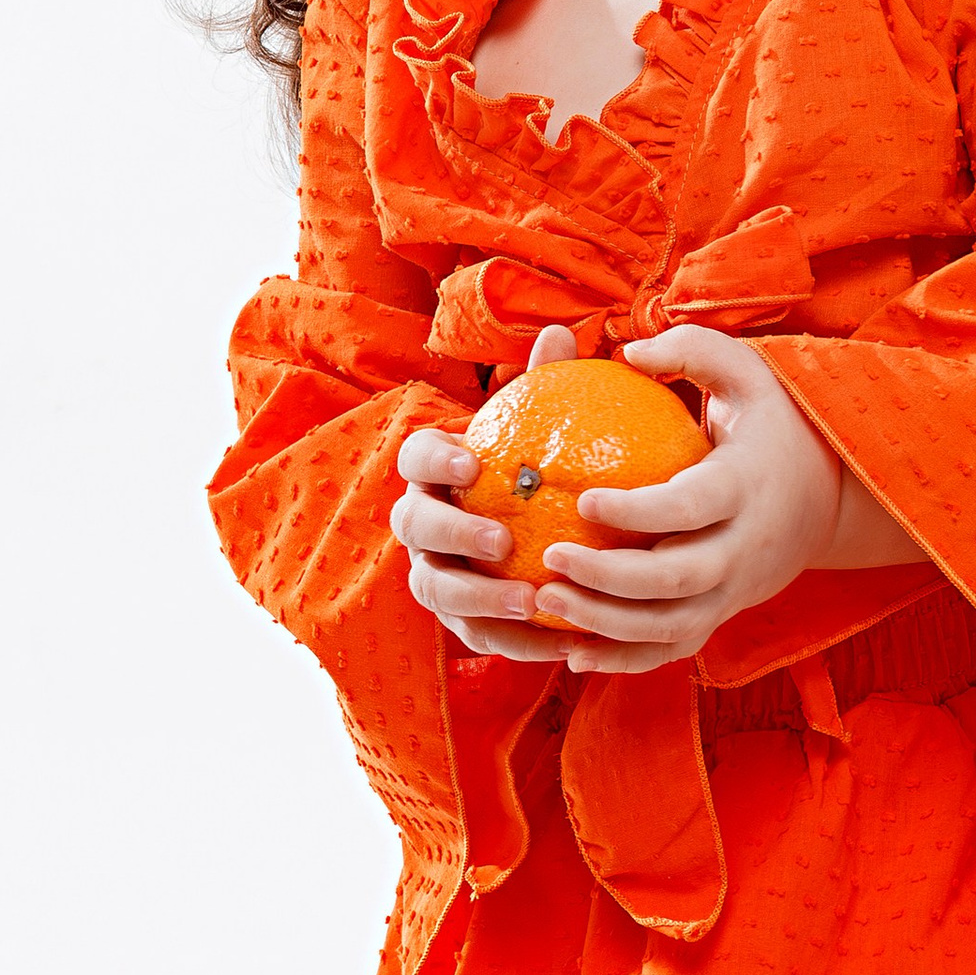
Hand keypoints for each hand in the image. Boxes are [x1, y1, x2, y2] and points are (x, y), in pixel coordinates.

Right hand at [389, 323, 581, 664]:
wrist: (537, 537)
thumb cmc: (537, 469)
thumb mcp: (542, 427)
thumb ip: (545, 386)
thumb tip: (562, 334)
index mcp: (435, 471)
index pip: (416, 456)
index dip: (435, 461)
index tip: (472, 464)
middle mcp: (422, 521)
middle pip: (413, 524)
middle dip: (451, 531)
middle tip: (500, 537)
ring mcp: (433, 571)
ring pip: (435, 586)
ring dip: (478, 594)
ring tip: (528, 598)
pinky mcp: (458, 618)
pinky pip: (475, 633)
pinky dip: (514, 639)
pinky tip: (562, 640)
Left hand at [524, 326, 847, 675]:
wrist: (831, 498)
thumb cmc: (772, 423)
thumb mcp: (748, 372)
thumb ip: (692, 351)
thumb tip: (628, 351)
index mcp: (745, 487)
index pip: (691, 508)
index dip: (639, 511)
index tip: (585, 499)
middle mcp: (744, 549)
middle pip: (678, 579)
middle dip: (611, 578)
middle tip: (552, 555)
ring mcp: (735, 591)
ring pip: (671, 626)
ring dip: (605, 623)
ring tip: (545, 600)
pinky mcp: (722, 615)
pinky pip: (672, 650)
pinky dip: (623, 659)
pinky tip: (571, 652)